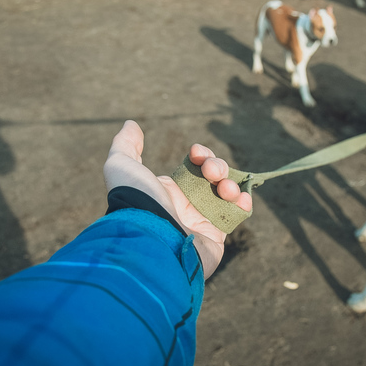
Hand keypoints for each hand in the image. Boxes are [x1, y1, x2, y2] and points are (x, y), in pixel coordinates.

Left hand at [103, 120, 251, 278]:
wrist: (149, 240)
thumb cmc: (136, 201)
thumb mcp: (121, 166)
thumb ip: (125, 144)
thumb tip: (132, 125)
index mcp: (168, 189)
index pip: (194, 166)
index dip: (202, 155)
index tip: (196, 153)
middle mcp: (185, 205)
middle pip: (214, 177)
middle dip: (218, 167)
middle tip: (211, 172)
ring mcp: (202, 220)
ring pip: (227, 194)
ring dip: (231, 184)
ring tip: (225, 189)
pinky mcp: (216, 236)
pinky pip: (236, 216)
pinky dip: (243, 204)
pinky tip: (241, 199)